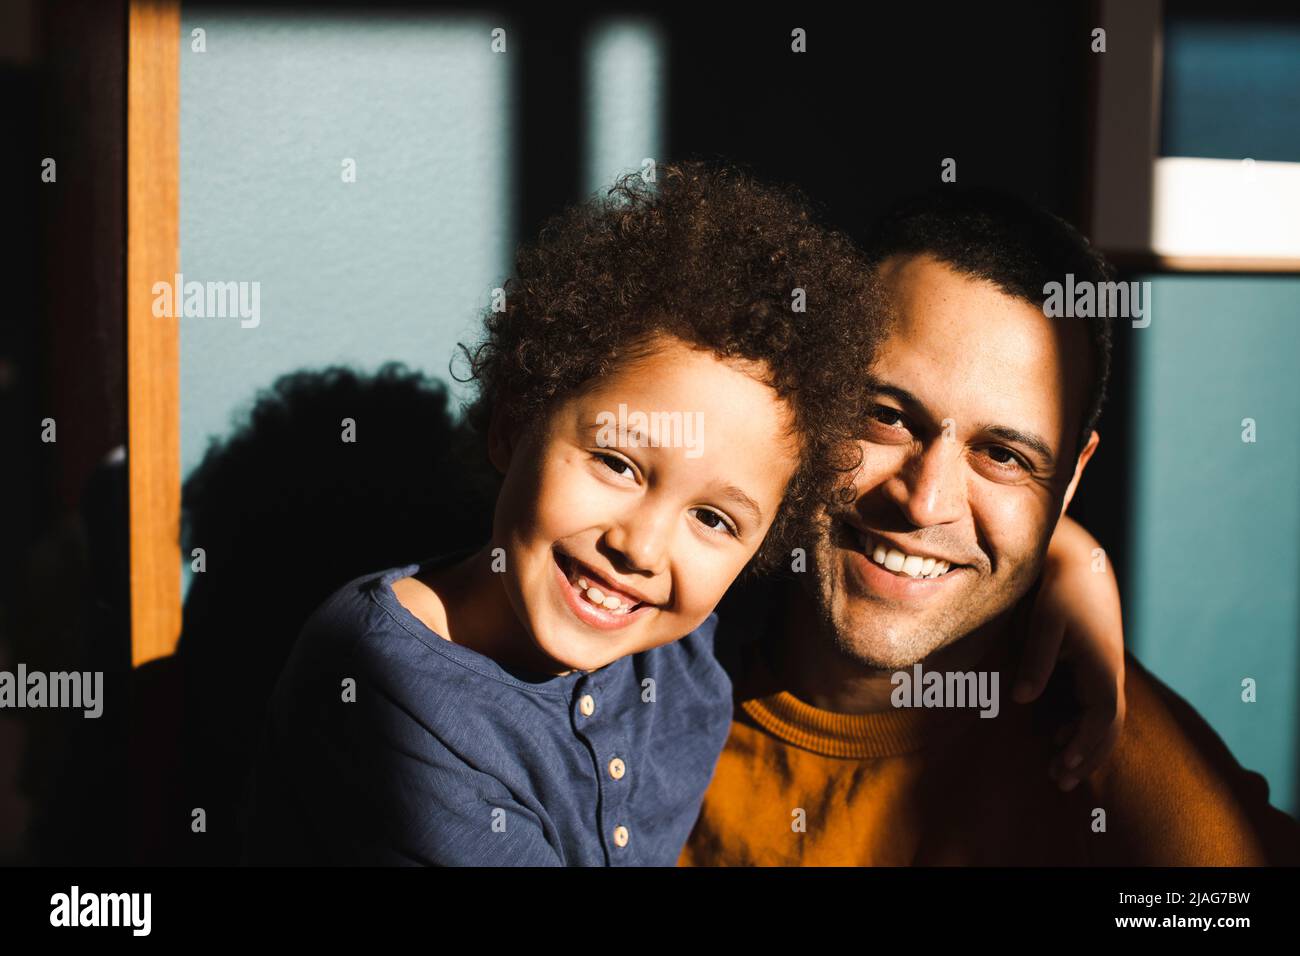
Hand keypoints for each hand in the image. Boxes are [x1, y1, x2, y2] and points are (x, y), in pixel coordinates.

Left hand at [1014, 516, 1126, 791]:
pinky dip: (1080, 726)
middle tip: (1059, 781)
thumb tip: (1023, 699)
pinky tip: (1057, 737)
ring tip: (1057, 769)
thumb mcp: (1044, 621)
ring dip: (1084, 745)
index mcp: (1102, 666)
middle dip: (1086, 756)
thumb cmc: (1060, 588)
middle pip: (1107, 727)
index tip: (1062, 767)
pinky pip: (1094, 705)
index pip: (1102, 719)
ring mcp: (1105, 669)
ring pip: (1103, 719)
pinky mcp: (1095, 665)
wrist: (1080, 560)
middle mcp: (1109, 672)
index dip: (1085, 746)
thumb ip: (1036, 659)